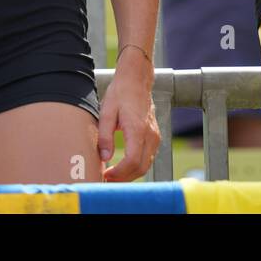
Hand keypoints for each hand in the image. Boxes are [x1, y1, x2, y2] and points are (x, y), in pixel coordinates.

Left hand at [97, 58, 160, 182]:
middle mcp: (150, 135)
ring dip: (130, 175)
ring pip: (146, 165)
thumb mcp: (106, 112)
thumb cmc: (121, 94)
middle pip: (141, 168)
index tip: (105, 175)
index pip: (132, 161)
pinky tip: (122, 166)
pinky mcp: (155, 137)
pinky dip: (136, 167)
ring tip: (112, 175)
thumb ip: (105, 136)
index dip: (119, 173)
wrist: (136, 80)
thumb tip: (105, 157)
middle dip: (123, 178)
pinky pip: (148, 158)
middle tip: (106, 180)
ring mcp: (155, 137)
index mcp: (138, 129)